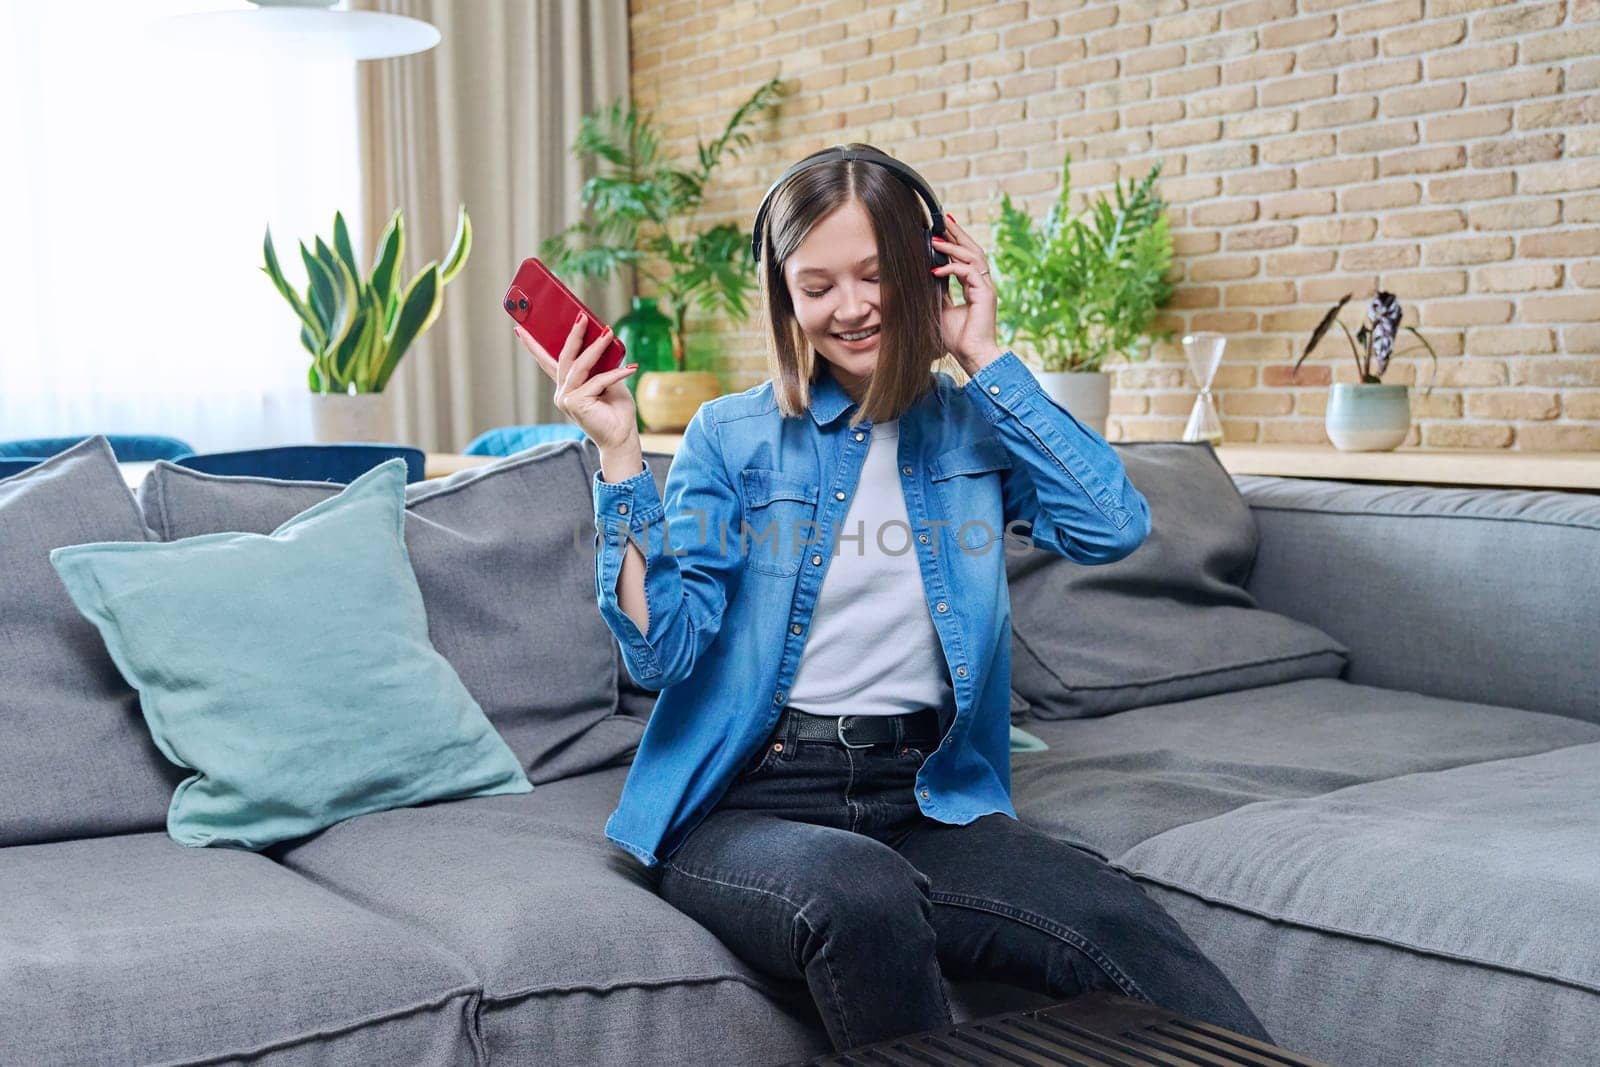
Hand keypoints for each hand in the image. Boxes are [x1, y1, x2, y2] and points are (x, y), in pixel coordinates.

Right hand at [514, 313, 639, 451]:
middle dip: (574, 335)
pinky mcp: (576, 404)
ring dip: (596, 348)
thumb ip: (601, 365)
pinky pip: (597, 380)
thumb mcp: (609, 381)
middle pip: (564, 358)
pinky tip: (631, 368)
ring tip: (609, 333)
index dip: (533, 345)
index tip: (520, 329)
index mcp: (567, 386)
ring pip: (580, 366)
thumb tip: (602, 339)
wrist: (622, 437)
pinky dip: (616, 373)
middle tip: (582, 316)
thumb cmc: (616, 410)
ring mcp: (566, 398)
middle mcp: (563, 392)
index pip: (547, 361)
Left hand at [932, 213, 1003, 373]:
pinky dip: (951, 268)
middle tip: (943, 220)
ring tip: (935, 238)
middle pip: (973, 250)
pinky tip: (935, 269)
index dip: (956, 241)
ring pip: (972, 257)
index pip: (966, 257)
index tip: (942, 229)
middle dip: (957, 234)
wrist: (971, 356)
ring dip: (952, 246)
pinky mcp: (986, 294)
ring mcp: (986, 287)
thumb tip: (927, 276)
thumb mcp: (943, 309)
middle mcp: (983, 283)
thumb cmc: (958, 338)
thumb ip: (939, 292)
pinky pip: (968, 272)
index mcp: (976, 286)